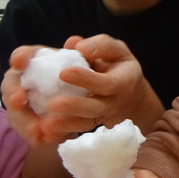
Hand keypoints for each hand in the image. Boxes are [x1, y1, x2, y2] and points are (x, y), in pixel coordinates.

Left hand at [4, 35, 162, 144]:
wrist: (132, 94)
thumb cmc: (119, 65)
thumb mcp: (117, 50)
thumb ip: (100, 44)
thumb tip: (75, 45)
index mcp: (125, 80)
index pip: (108, 82)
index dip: (87, 79)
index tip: (64, 72)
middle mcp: (117, 101)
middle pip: (97, 107)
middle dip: (75, 107)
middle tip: (53, 104)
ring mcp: (106, 116)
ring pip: (87, 123)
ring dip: (67, 124)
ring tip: (46, 125)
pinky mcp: (94, 124)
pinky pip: (79, 129)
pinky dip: (63, 131)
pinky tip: (46, 132)